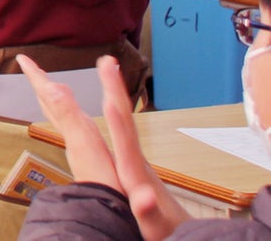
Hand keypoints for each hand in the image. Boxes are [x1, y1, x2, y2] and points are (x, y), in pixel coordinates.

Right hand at [20, 56, 186, 240]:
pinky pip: (119, 126)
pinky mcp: (132, 162)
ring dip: (114, 92)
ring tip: (106, 68)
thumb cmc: (163, 231)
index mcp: (134, 171)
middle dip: (115, 89)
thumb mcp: (151, 226)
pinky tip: (105, 101)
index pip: (125, 137)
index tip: (107, 92)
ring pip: (121, 119)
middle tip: (107, 60)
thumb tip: (145, 199)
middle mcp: (135, 159)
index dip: (115, 114)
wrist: (176, 231)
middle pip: (124, 118)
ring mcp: (135, 158)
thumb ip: (147, 212)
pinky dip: (111, 108)